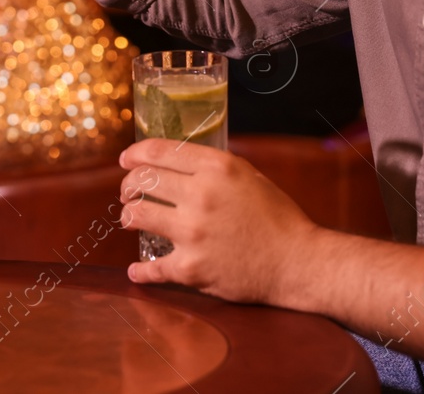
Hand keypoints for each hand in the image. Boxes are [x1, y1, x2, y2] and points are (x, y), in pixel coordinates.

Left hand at [118, 138, 317, 304]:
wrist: (298, 263)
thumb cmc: (277, 217)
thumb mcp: (248, 175)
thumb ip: (212, 167)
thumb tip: (178, 161)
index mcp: (217, 168)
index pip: (159, 151)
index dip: (134, 153)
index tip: (125, 159)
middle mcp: (200, 195)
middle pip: (141, 181)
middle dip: (127, 186)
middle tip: (128, 193)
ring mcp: (193, 233)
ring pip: (136, 216)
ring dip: (127, 217)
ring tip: (130, 220)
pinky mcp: (192, 268)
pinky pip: (151, 268)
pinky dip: (140, 271)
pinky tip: (137, 271)